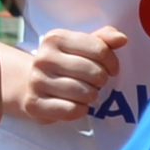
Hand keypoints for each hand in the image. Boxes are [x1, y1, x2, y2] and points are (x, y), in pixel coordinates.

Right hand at [14, 27, 129, 124]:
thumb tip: (122, 39)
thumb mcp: (80, 47)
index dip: (112, 62)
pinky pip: (73, 110)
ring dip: (91, 96)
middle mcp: (43, 58)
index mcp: (55, 38)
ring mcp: (37, 81)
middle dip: (101, 80)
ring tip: (83, 92)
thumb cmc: (63, 64)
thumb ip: (103, 40)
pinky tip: (75, 104)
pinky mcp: (34, 104)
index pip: (100, 49)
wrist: (28, 83)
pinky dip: (80, 110)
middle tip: (94, 82)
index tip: (110, 69)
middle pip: (95, 73)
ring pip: (86, 93)